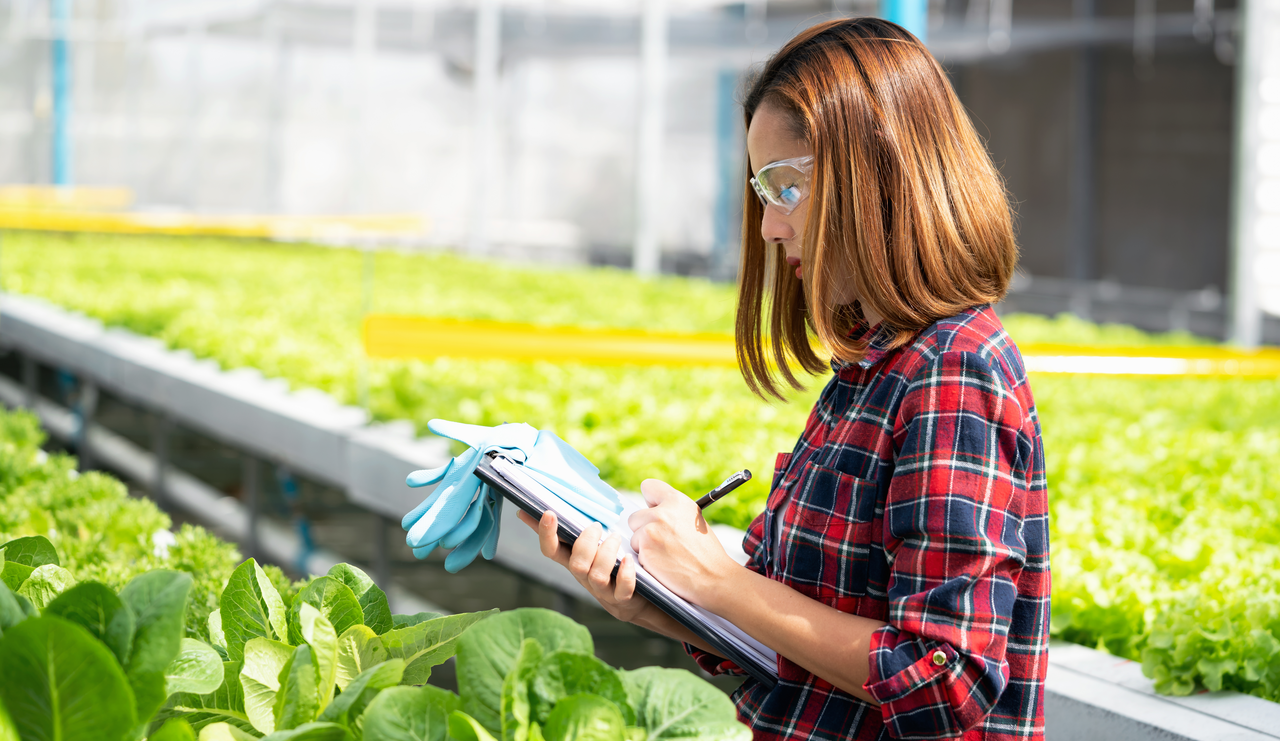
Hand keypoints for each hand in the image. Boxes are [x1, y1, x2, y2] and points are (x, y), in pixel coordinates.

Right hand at [517, 510, 652, 623]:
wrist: (635, 597)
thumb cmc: (610, 562)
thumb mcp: (590, 543)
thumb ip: (573, 525)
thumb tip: (549, 503)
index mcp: (573, 560)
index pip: (551, 550)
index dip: (546, 534)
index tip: (548, 512)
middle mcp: (584, 577)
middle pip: (576, 565)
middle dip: (585, 544)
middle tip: (596, 526)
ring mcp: (603, 589)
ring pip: (597, 576)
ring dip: (606, 554)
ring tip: (615, 538)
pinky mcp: (622, 598)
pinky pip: (622, 589)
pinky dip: (625, 574)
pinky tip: (629, 560)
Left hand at [626, 479, 738, 608]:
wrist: (713, 577)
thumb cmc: (705, 551)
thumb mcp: (693, 519)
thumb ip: (672, 510)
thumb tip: (651, 508)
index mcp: (677, 501)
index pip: (649, 487)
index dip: (650, 501)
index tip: (653, 510)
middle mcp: (662, 513)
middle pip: (635, 517)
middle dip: (644, 529)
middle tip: (664, 541)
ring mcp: (651, 531)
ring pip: (634, 537)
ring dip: (645, 546)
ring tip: (667, 554)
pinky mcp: (645, 550)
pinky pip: (636, 553)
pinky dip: (647, 560)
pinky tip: (664, 564)